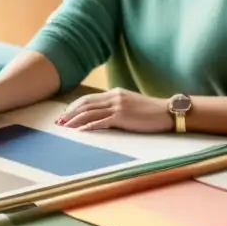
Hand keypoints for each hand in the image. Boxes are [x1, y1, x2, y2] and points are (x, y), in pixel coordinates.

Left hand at [57, 88, 172, 132]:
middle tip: (58, 122)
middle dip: (70, 113)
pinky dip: (87, 126)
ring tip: (64, 128)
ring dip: (74, 121)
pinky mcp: (122, 116)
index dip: (74, 107)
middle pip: (85, 104)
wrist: (167, 112)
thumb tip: (104, 115)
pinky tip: (79, 132)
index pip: (88, 99)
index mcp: (115, 93)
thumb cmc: (152, 112)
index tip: (65, 115)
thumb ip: (117, 107)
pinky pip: (100, 121)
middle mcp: (114, 97)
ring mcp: (117, 106)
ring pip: (89, 112)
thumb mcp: (131, 105)